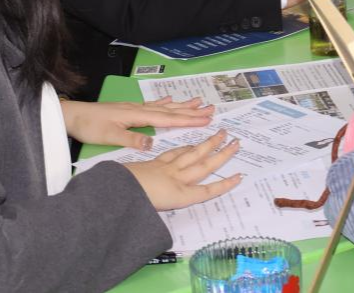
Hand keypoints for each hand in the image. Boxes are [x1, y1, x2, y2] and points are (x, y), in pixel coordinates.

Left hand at [61, 97, 213, 147]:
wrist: (72, 115)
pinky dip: (163, 102)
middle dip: (190, 111)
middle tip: (211, 110)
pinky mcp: (128, 110)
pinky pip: (151, 105)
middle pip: (169, 110)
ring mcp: (134, 108)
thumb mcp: (109, 136)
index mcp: (137, 116)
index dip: (187, 119)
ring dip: (181, 105)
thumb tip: (153, 143)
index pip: (167, 118)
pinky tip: (169, 99)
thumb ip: (131, 139)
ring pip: (163, 106)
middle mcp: (139, 109)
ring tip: (198, 101)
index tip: (205, 120)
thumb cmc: (89, 126)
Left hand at [123, 130, 243, 210]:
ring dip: (208, 144)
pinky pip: (175, 151)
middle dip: (222, 155)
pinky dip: (186, 147)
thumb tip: (176, 219)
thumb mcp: (152, 214)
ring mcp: (167, 167)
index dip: (224, 184)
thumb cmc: (132, 201)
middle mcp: (177, 178)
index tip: (239, 176)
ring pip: (192, 153)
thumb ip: (168, 214)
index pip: (207, 190)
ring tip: (220, 134)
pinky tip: (191, 144)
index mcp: (178, 194)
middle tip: (236, 142)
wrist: (114, 185)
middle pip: (204, 165)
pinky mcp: (156, 162)